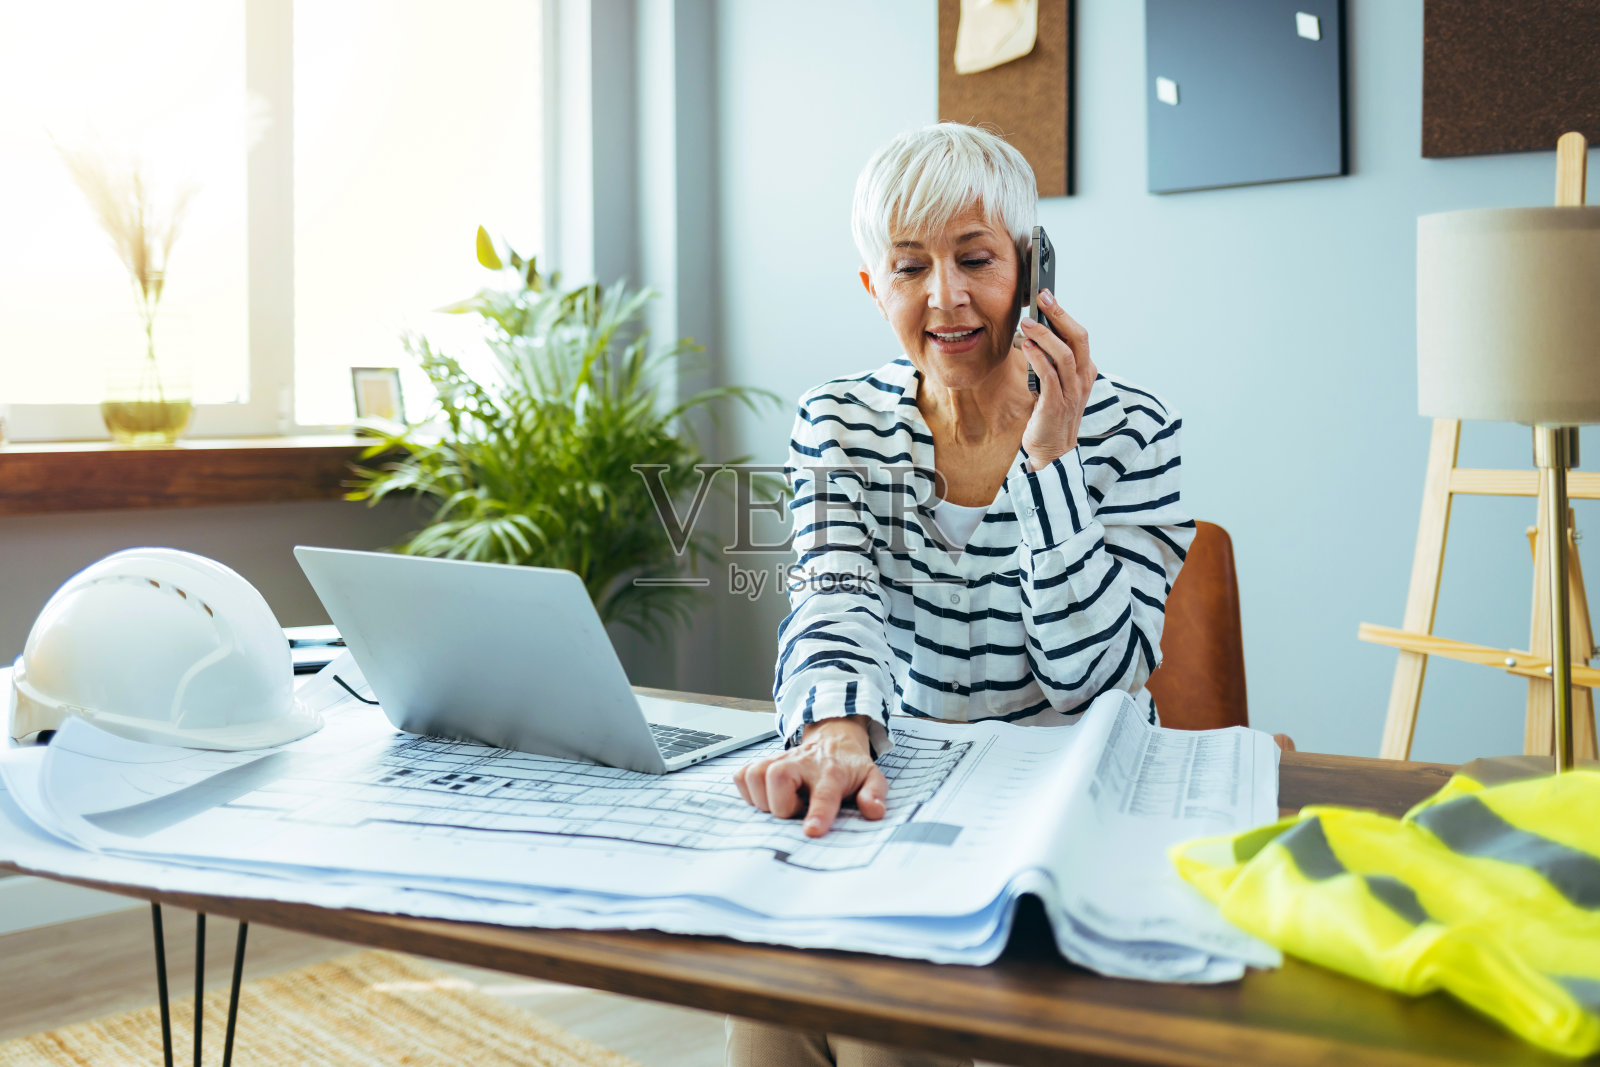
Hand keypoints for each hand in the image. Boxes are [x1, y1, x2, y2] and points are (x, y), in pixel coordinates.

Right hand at [732, 717, 888, 836]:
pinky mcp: (762, 762)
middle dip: (782, 805)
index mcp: (832, 772)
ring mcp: (779, 760)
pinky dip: (749, 792)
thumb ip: (874, 794)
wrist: (834, 739)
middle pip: (777, 779)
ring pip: (754, 777)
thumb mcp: (871, 778)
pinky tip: (768, 796)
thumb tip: (873, 811)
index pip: (824, 794)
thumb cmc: (849, 766)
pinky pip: (742, 777)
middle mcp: (802, 763)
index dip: (817, 814)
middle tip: (797, 811)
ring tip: (783, 803)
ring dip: (764, 799)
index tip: (811, 832)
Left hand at [1018, 288, 1096, 469]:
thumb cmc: (1050, 414)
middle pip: (1078, 339)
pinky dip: (1037, 357)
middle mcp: (1082, 379)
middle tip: (1042, 298)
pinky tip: (1026, 346)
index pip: (1079, 336)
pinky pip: (1049, 375)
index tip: (1047, 297)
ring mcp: (1071, 393)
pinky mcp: (1055, 404)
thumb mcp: (1056, 384)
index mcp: (1085, 372)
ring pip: (1064, 354)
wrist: (1051, 450)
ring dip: (1045, 335)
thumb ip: (1052, 362)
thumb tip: (1036, 332)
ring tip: (1027, 323)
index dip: (1064, 314)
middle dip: (1060, 315)